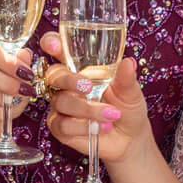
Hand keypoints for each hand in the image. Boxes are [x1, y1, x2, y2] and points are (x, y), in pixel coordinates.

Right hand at [40, 31, 154, 168]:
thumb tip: (129, 62)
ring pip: (61, 102)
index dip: (51, 43)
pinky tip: (101, 127)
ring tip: (111, 114)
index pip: (60, 51)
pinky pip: (62, 124)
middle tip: (87, 87)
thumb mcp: (131, 91)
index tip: (53, 45)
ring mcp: (62, 106)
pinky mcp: (61, 128)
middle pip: (53, 75)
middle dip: (68, 80)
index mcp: (81, 68)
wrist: (130, 138)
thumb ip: (126, 78)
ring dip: (87, 109)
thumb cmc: (127, 108)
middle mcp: (67, 86)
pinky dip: (83, 126)